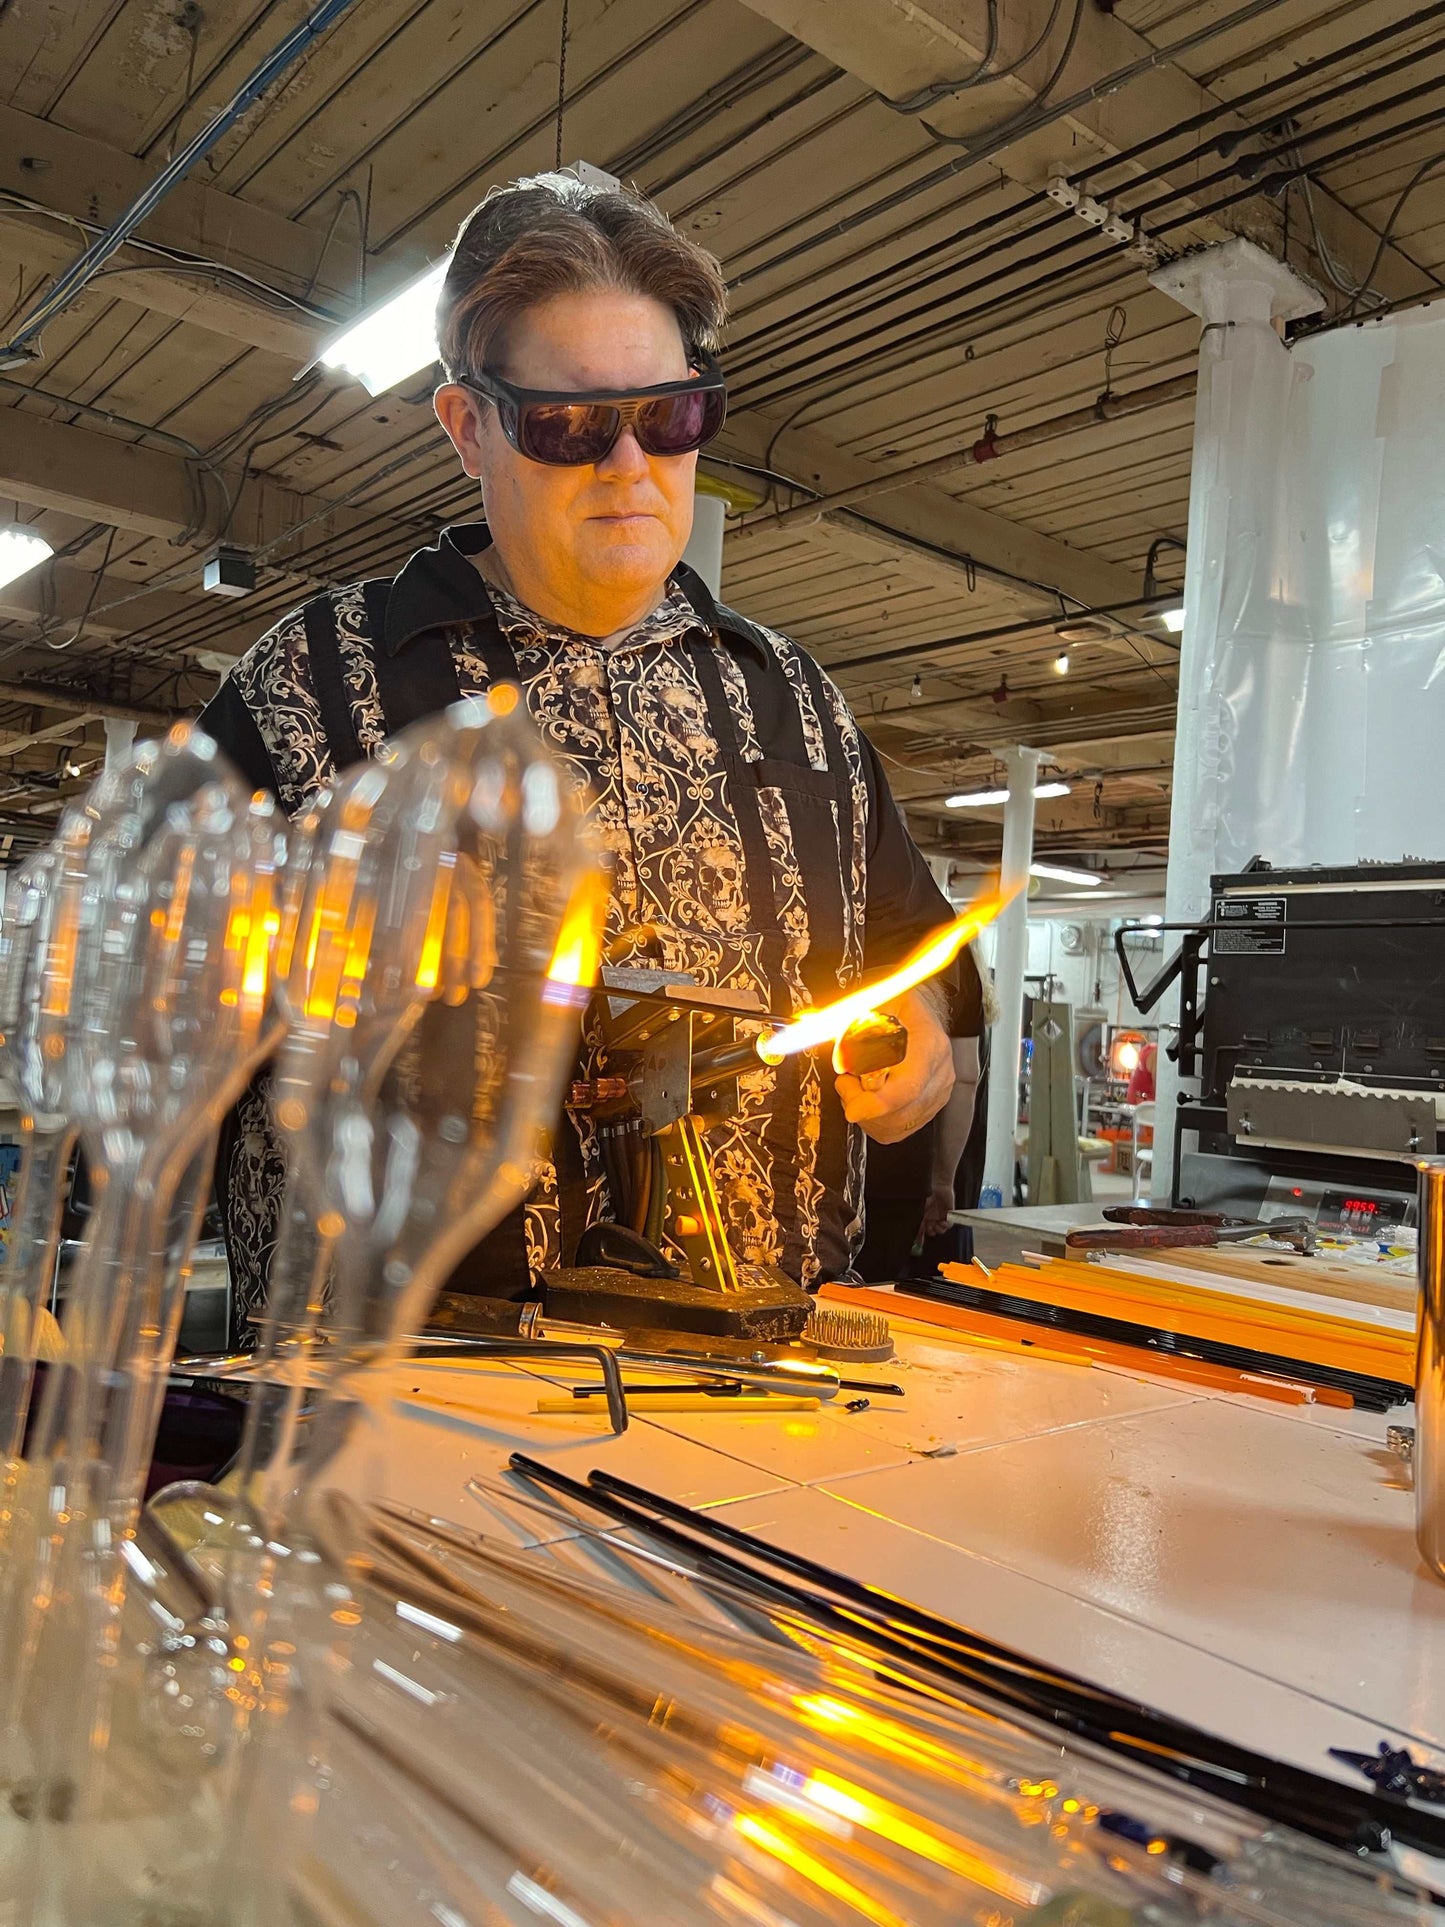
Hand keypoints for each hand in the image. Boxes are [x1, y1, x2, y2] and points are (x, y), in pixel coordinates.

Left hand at [835, 983, 953, 1144]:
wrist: (919, 1007)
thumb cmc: (896, 1004)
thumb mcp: (871, 1004)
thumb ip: (852, 1030)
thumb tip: (841, 1060)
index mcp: (929, 1044)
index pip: (908, 1087)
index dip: (879, 1103)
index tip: (854, 1108)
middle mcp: (939, 1072)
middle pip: (899, 1111)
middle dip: (861, 1103)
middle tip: (846, 1080)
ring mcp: (938, 1092)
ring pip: (896, 1124)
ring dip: (866, 1114)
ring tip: (856, 1086)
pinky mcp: (931, 1107)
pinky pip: (899, 1129)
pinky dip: (876, 1121)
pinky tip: (868, 1100)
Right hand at [921, 1183, 953, 1237]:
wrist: (940, 1187)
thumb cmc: (929, 1195)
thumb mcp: (921, 1209)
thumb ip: (919, 1221)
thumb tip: (916, 1232)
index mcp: (924, 1217)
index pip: (922, 1230)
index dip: (920, 1238)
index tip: (919, 1243)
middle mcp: (932, 1218)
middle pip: (932, 1232)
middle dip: (931, 1231)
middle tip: (931, 1226)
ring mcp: (940, 1217)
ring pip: (940, 1230)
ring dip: (939, 1229)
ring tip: (938, 1223)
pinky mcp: (948, 1215)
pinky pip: (949, 1225)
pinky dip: (946, 1225)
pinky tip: (943, 1221)